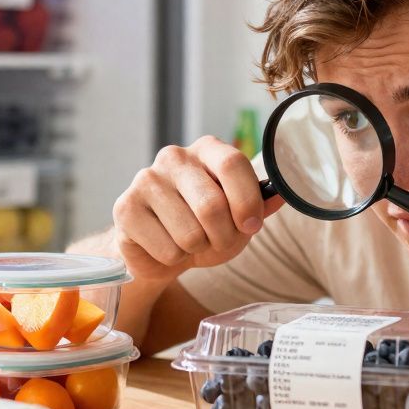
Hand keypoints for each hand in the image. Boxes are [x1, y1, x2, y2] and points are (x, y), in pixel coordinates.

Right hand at [112, 136, 283, 283]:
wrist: (160, 249)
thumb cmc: (205, 228)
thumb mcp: (239, 216)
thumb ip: (261, 204)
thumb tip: (283, 194)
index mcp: (208, 149)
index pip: (233, 164)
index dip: (247, 202)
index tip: (252, 226)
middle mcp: (174, 157)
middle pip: (211, 204)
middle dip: (223, 236)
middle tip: (219, 242)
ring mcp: (146, 180)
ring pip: (189, 233)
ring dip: (197, 249)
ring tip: (190, 243)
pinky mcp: (125, 208)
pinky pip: (166, 248)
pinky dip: (173, 258)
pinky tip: (165, 245)